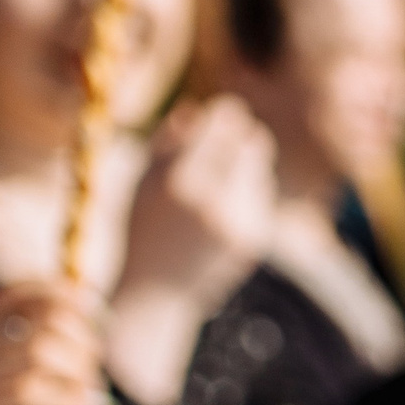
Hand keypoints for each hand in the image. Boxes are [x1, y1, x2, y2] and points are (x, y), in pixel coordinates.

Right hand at [0, 283, 107, 404]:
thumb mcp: (4, 368)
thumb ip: (35, 341)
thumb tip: (90, 309)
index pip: (20, 290)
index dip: (63, 293)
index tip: (94, 308)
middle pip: (44, 319)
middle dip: (83, 338)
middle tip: (94, 364)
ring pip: (40, 353)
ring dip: (79, 373)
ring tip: (91, 393)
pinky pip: (34, 396)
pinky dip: (72, 404)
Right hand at [117, 95, 277, 310]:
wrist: (157, 294)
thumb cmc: (144, 229)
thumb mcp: (142, 183)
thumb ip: (167, 143)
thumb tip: (197, 109)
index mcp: (179, 182)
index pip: (221, 129)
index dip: (227, 115)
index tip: (227, 109)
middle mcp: (211, 202)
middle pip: (252, 143)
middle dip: (245, 134)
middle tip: (236, 131)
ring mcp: (237, 224)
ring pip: (261, 169)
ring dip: (247, 163)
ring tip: (223, 173)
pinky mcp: (253, 240)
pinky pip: (262, 197)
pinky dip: (250, 191)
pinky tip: (227, 201)